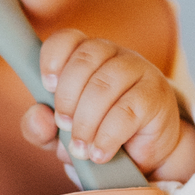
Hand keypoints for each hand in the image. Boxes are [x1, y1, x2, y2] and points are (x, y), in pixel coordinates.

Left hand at [19, 30, 194, 183]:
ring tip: (81, 149)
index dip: (53, 58)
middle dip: (66, 98)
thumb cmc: (98, 134)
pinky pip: (127, 111)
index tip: (46, 86)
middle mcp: (115, 55)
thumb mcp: (60, 135)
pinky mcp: (156, 95)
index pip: (68, 39)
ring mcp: (140, 71)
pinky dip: (107, 136)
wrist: (143, 155)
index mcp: (88, 56)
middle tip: (64, 127)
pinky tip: (100, 153)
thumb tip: (38, 118)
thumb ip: (40, 127)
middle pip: (84, 60)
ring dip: (85, 122)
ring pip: (104, 86)